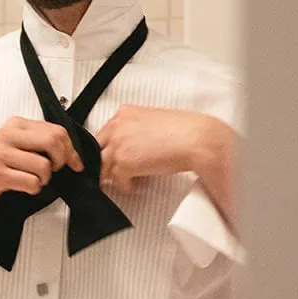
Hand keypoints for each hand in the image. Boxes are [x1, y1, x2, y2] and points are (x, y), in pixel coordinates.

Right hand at [0, 117, 82, 216]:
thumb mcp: (12, 147)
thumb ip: (36, 143)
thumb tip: (70, 152)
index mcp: (14, 125)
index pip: (56, 130)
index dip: (71, 150)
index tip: (74, 163)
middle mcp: (7, 135)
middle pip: (53, 141)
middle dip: (61, 161)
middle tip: (54, 170)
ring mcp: (0, 153)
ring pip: (44, 165)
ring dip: (44, 179)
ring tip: (32, 180)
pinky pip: (31, 182)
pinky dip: (33, 189)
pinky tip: (23, 187)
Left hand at [97, 105, 234, 202]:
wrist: (198, 139)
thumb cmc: (186, 130)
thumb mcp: (155, 122)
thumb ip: (139, 131)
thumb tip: (137, 145)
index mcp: (125, 113)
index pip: (106, 133)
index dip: (111, 148)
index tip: (115, 156)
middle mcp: (117, 126)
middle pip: (99, 149)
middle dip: (106, 161)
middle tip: (114, 172)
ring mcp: (118, 144)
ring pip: (103, 166)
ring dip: (113, 175)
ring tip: (124, 181)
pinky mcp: (124, 162)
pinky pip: (115, 180)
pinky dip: (124, 185)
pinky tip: (134, 185)